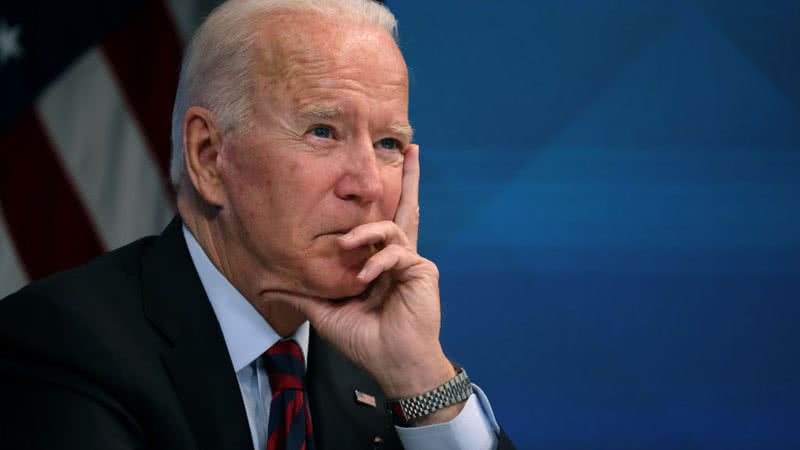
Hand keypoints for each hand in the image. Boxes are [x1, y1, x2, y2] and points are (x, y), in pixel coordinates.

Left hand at [285, 145, 461, 420]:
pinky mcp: (422, 270)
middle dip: (410, 178)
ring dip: (365, 234)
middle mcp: (399, 256)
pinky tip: (366, 278)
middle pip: (407, 209)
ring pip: (392, 227)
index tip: (371, 183)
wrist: (393, 363)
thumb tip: (266, 285)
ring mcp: (413, 262)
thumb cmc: (366, 339)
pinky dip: (377, 261)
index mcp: (381, 263)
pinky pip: (396, 251)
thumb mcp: (326, 312)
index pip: (383, 225)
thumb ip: (302, 293)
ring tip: (345, 246)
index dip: (380, 205)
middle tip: (413, 148)